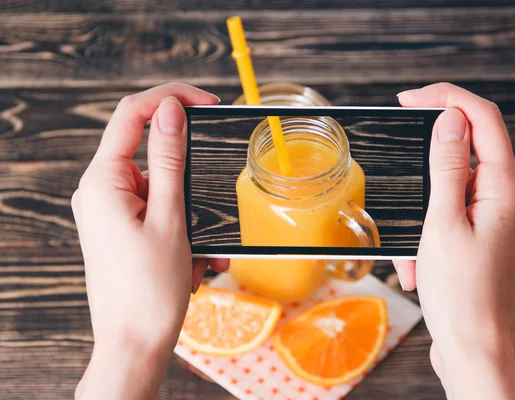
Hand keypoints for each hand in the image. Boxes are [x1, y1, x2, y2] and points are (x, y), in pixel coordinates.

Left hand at [72, 83, 228, 398]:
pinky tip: (195, 263)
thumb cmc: (148, 291)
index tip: (208, 104)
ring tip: (203, 255)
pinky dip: (185, 231)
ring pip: (164, 190)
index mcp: (102, 182)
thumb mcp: (169, 218)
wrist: (134, 345)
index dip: (171, 99)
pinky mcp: (124, 228)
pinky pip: (161, 214)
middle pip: (152, 154)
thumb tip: (170, 109)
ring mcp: (112, 211)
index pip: (132, 114)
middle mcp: (101, 192)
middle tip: (212, 199)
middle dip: (191, 178)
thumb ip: (170, 159)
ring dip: (193, 215)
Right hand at [394, 83, 514, 398]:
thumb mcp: (442, 223)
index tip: (409, 98)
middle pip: (464, 151)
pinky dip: (423, 237)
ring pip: (446, 192)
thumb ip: (446, 167)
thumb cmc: (460, 293)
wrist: (472, 346)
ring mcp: (490, 217)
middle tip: (399, 167)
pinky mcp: (476, 235)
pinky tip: (416, 269)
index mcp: (503, 188)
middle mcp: (502, 197)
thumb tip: (450, 119)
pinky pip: (443, 219)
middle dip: (425, 167)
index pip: (482, 119)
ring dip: (420, 215)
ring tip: (412, 255)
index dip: (446, 98)